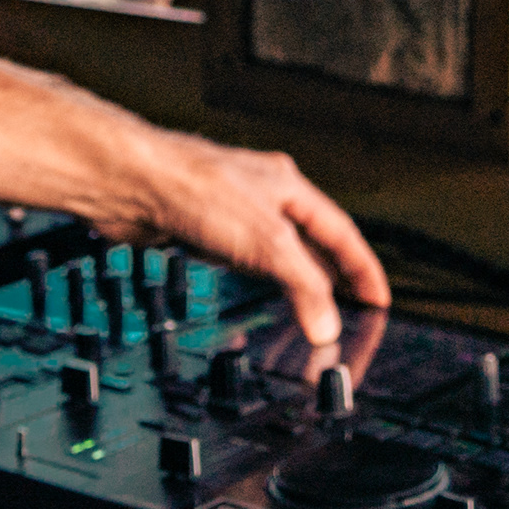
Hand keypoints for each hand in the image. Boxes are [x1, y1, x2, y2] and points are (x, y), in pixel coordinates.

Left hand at [105, 129, 390, 346]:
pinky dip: (251, 285)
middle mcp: (263, 196)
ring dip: (289, 285)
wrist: (130, 184)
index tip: (379, 297)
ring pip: (273, 255)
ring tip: (306, 315)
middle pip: (310, 244)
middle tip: (350, 311)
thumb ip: (303, 285)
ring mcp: (231, 213)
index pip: (342, 233)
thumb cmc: (193, 186)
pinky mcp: (200, 230)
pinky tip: (250, 300)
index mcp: (289, 187)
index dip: (364, 268)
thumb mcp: (267, 242)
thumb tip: (327, 325)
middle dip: (330, 279)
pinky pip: (238, 263)